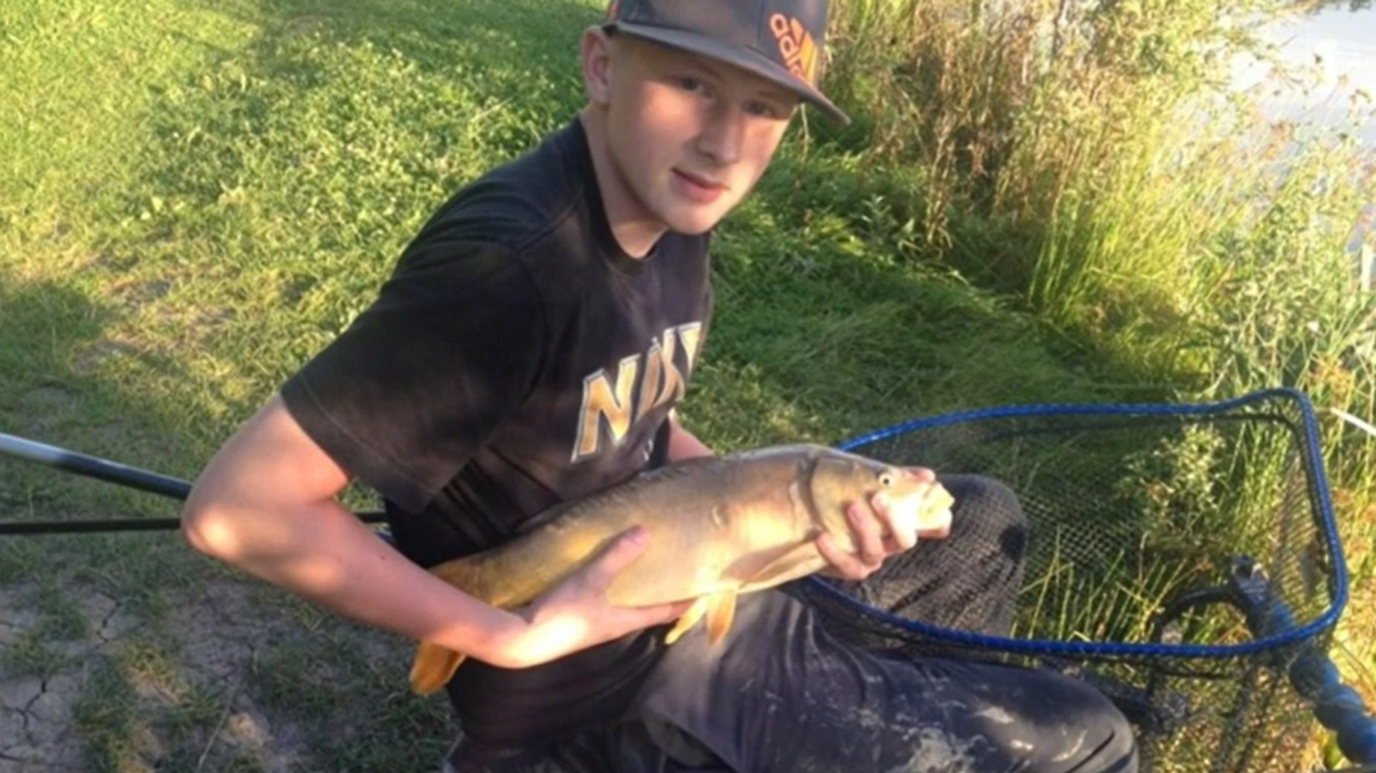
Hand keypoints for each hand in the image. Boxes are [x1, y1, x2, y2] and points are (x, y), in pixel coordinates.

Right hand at [495, 527, 694, 667]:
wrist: (522, 641)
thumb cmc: (563, 613)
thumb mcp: (591, 579)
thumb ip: (616, 556)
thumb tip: (645, 532)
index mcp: (624, 620)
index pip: (664, 612)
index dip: (684, 602)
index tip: (703, 592)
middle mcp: (613, 627)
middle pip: (645, 611)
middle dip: (660, 595)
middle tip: (674, 574)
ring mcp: (593, 627)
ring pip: (623, 608)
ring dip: (635, 594)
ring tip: (642, 572)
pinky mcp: (574, 623)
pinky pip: (602, 606)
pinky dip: (611, 593)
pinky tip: (603, 580)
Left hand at [816, 467, 952, 581]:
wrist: (812, 515)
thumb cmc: (848, 498)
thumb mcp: (869, 485)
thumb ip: (897, 479)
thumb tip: (928, 475)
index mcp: (900, 525)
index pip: (930, 528)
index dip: (938, 524)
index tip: (938, 511)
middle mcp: (889, 545)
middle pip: (904, 540)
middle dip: (894, 520)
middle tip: (878, 497)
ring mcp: (869, 559)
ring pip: (875, 553)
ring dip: (864, 530)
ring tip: (851, 507)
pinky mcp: (847, 568)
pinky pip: (846, 564)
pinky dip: (835, 552)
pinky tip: (823, 535)